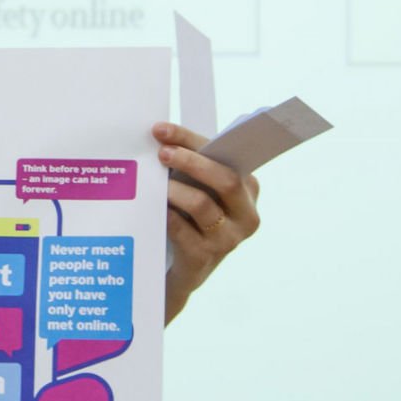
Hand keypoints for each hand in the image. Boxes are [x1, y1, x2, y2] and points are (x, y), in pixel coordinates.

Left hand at [155, 122, 260, 322]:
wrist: (180, 270)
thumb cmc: (189, 220)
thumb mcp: (197, 191)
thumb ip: (192, 169)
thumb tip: (161, 139)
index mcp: (248, 190)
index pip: (224, 155)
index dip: (191, 140)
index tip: (161, 130)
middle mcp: (246, 215)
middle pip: (226, 180)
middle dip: (192, 162)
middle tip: (161, 153)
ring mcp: (228, 239)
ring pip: (202, 205)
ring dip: (175, 190)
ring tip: (156, 184)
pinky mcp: (204, 258)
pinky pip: (182, 230)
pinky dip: (165, 215)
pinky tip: (152, 208)